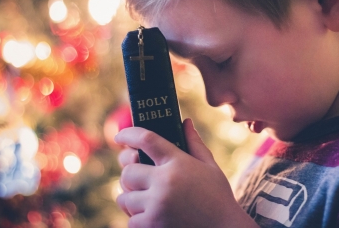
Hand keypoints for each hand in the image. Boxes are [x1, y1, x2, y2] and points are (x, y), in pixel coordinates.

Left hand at [114, 118, 257, 227]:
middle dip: (131, 174)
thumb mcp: (210, 166)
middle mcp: (164, 182)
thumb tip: (185, 121)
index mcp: (178, 162)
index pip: (146, 139)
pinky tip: (150, 216)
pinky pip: (130, 221)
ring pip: (124, 198)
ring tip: (145, 200)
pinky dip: (136, 219)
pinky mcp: (152, 226)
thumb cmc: (219, 197)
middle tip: (138, 179)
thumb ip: (194, 143)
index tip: (120, 136)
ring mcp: (156, 206)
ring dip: (131, 198)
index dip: (129, 134)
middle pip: (128, 171)